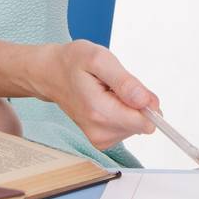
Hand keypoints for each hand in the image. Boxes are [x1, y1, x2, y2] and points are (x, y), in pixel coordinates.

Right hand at [34, 40, 159, 148]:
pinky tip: (105, 99)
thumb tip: (147, 102)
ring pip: (136, 125)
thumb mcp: (100, 59)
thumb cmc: (73, 62)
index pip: (144, 122)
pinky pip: (127, 127)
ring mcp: (100, 138)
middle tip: (113, 85)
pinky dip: (121, 111)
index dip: (147, 103)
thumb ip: (125, 82)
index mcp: (99, 112)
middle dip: (135, 102)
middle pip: (142, 124)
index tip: (133, 87)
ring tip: (106, 90)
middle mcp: (99, 132)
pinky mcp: (102, 139)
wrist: (51, 74)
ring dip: (126, 105)